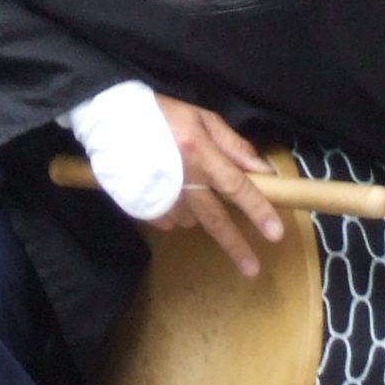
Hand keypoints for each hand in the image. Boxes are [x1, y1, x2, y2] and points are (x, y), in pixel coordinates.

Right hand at [147, 95, 284, 277]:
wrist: (109, 119)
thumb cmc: (161, 114)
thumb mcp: (201, 117)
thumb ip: (233, 144)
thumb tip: (262, 170)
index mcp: (200, 154)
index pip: (237, 187)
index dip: (258, 211)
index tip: (275, 234)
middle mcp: (183, 180)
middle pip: (216, 219)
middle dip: (236, 246)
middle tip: (252, 270)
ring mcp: (160, 196)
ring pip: (192, 221)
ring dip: (201, 216)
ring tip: (193, 193)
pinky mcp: (141, 205)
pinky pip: (169, 221)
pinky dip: (177, 214)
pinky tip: (172, 196)